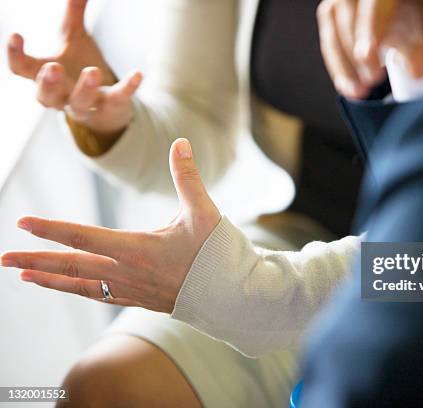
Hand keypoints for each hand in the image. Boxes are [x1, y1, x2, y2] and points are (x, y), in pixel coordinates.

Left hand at [1, 139, 220, 313]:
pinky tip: (65, 288)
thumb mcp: (204, 212)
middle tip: (4, 258)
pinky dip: (75, 290)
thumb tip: (180, 142)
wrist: (231, 296)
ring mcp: (131, 289)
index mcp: (137, 249)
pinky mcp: (139, 298)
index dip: (50, 229)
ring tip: (24, 275)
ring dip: (49, 279)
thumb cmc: (217, 254)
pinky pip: (99, 296)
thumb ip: (188, 177)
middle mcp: (127, 273)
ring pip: (80, 286)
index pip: (82, 237)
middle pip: (71, 266)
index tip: (22, 223)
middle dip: (35, 260)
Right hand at [6, 0, 141, 137]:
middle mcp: (61, 95)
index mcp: (46, 75)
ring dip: (85, 88)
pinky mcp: (111, 108)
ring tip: (93, 71)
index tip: (16, 35)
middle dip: (49, 83)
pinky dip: (128, 87)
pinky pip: (118, 99)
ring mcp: (86, 106)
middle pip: (46, 95)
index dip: (15, 55)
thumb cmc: (81, 68)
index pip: (22, 69)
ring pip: (79, 103)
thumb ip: (72, 14)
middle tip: (54, 67)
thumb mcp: (75, 39)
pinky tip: (137, 74)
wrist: (107, 105)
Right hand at [317, 0, 422, 98]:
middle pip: (350, 1)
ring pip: (334, 12)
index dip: (371, 24)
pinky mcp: (353, 13)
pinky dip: (337, 60)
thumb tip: (414, 68)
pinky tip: (350, 85)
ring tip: (358, 91)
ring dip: (341, 56)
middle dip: (352, 44)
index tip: (369, 57)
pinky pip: (332, 29)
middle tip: (370, 81)